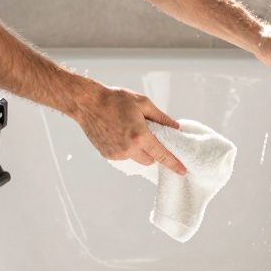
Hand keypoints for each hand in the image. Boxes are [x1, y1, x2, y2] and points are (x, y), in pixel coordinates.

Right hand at [71, 85, 187, 175]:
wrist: (87, 103)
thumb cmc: (114, 99)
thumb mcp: (142, 103)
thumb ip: (161, 117)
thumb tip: (175, 127)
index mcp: (140, 135)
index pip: (162, 154)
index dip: (174, 163)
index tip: (183, 171)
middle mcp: (128, 148)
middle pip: (149, 160)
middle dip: (152, 151)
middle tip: (146, 134)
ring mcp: (116, 154)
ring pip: (136, 159)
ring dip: (138, 150)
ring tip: (128, 131)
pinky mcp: (107, 155)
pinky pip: (123, 156)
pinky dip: (125, 148)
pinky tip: (118, 133)